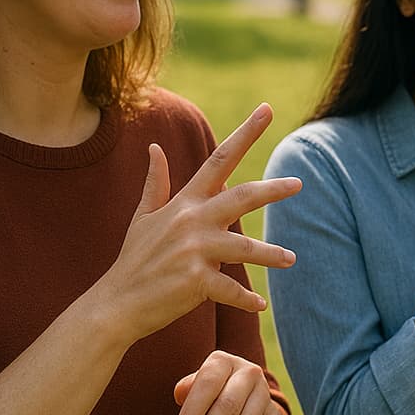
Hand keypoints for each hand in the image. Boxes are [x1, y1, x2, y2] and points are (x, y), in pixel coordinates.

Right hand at [93, 103, 301, 346]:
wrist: (115, 304)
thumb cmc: (135, 259)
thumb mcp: (142, 217)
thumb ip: (156, 183)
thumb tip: (155, 147)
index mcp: (184, 203)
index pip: (219, 160)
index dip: (245, 134)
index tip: (267, 109)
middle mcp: (191, 221)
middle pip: (241, 197)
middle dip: (272, 189)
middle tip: (299, 183)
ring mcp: (193, 251)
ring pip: (244, 247)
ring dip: (270, 254)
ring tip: (291, 259)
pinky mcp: (195, 281)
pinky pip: (230, 289)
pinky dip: (246, 299)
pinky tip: (260, 304)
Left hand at [173, 350, 287, 414]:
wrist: (238, 398)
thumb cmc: (205, 394)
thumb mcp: (194, 387)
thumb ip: (186, 389)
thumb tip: (181, 395)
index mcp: (224, 362)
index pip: (209, 382)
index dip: (194, 408)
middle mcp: (249, 373)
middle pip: (229, 406)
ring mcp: (264, 395)